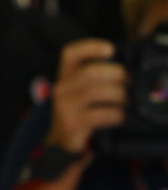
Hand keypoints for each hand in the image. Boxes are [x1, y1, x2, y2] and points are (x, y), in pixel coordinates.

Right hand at [47, 39, 127, 153]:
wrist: (60, 141)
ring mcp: (65, 107)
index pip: (70, 54)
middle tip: (129, 82)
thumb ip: (97, 78)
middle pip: (90, 72)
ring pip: (98, 92)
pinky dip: (117, 114)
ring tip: (127, 101)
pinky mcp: (73, 124)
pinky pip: (102, 114)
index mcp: (65, 76)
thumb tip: (129, 71)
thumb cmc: (79, 111)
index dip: (90, 47)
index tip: (110, 50)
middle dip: (117, 74)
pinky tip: (120, 117)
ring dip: (120, 96)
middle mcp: (62, 89)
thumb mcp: (81, 91)